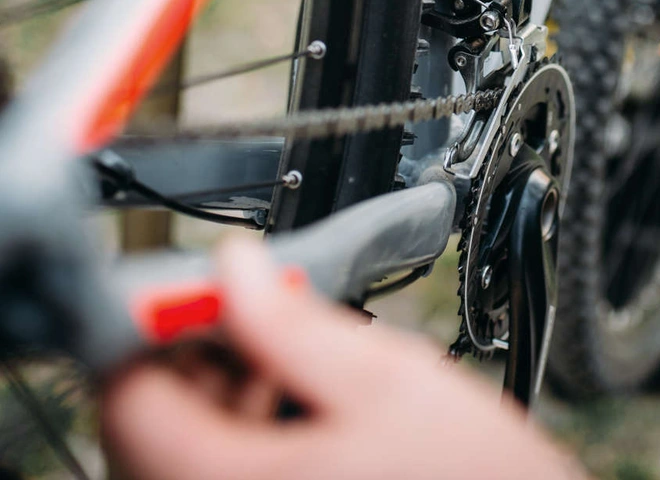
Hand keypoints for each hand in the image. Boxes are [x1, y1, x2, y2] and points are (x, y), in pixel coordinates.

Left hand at [102, 239, 586, 479]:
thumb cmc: (470, 479)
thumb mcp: (384, 377)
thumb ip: (291, 321)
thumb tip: (234, 263)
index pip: (126, 394)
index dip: (155, 324)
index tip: (199, 284)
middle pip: (152, 420)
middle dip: (200, 349)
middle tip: (261, 304)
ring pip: (186, 445)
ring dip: (225, 384)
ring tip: (295, 346)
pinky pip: (224, 468)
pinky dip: (246, 423)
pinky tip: (302, 398)